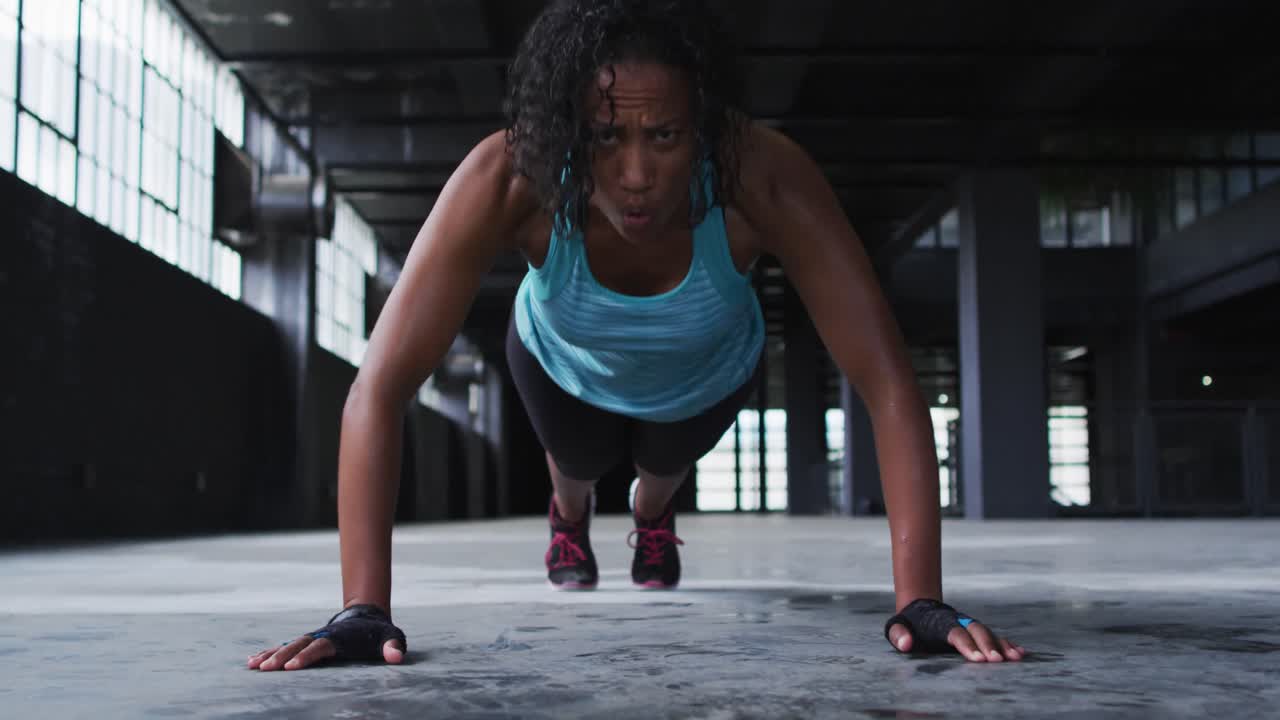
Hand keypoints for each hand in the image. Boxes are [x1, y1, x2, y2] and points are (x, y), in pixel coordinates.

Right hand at [248, 604, 407, 670]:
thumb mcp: (391, 638)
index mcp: (340, 638)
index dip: (307, 656)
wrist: (368, 616)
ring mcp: (313, 637)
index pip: (321, 647)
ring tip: (253, 666)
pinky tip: (253, 661)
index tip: (292, 667)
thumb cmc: (380, 633)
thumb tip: (397, 657)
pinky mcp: (307, 641)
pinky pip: (286, 646)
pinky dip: (269, 652)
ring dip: (271, 655)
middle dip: (282, 657)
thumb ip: (393, 647)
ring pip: (288, 645)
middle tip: (265, 669)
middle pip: (299, 646)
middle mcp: (323, 636)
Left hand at [885, 598, 1024, 661]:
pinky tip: (1020, 653)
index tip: (977, 660)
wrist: (920, 608)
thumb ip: (899, 635)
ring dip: (1002, 645)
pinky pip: (994, 636)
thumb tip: (906, 643)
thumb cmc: (908, 624)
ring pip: (989, 633)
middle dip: (988, 646)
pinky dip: (1007, 643)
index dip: (967, 646)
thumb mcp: (897, 627)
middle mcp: (959, 622)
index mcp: (940, 624)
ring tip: (1016, 658)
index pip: (955, 634)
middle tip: (997, 662)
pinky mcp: (976, 632)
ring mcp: (969, 626)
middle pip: (976, 632)